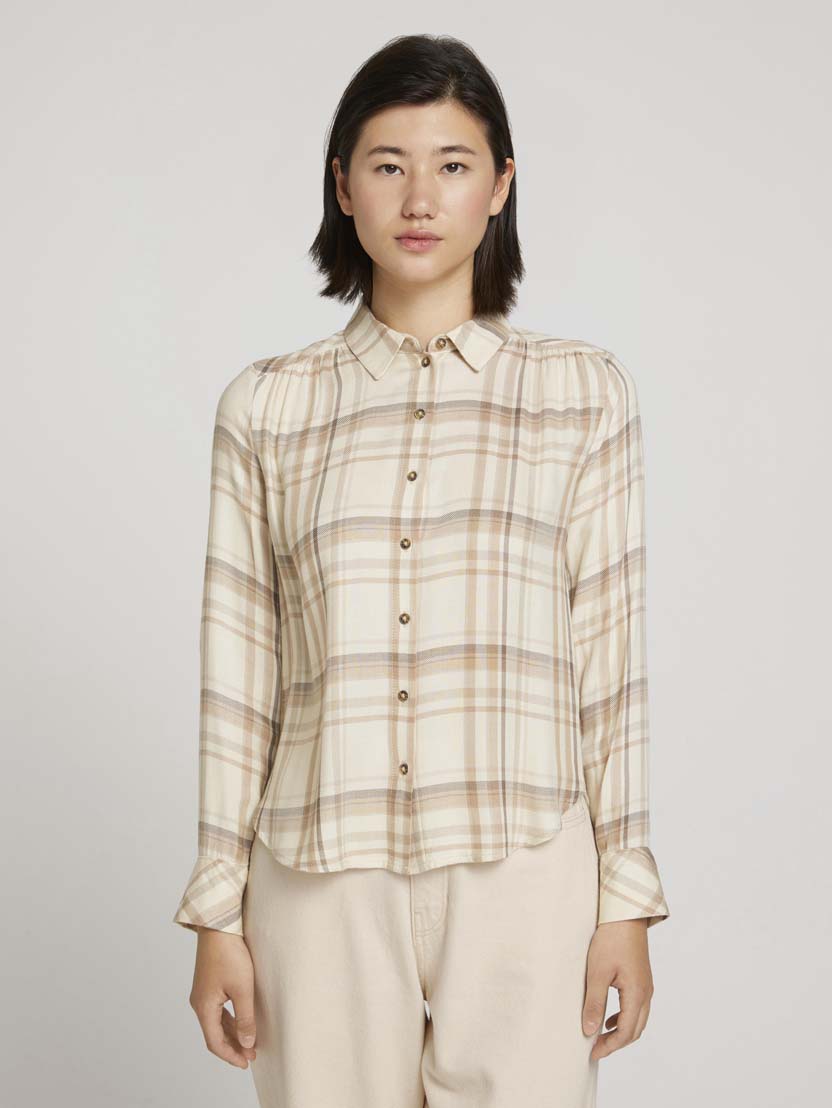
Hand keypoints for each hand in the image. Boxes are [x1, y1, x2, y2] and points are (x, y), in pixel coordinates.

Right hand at [188, 927, 257, 1068]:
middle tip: (251, 1055)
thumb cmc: (229, 954)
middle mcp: (199, 1002)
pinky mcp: (209, 984)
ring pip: (217, 1021)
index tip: (246, 1063)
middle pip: (215, 1033)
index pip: (215, 1042)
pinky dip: (230, 1019)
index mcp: (204, 1007)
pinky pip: (218, 1009)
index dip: (231, 1055)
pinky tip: (243, 1020)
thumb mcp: (242, 988)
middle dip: (233, 1046)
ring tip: (250, 1041)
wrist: (218, 926)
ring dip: (233, 1033)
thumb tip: (247, 1042)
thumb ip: (245, 1018)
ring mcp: (203, 993)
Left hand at [582, 918, 654, 1059]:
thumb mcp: (597, 972)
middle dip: (616, 1043)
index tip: (591, 1053)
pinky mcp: (641, 977)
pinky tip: (608, 1017)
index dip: (609, 1046)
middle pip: (635, 1030)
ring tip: (599, 1036)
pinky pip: (636, 1007)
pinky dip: (623, 1017)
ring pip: (637, 1019)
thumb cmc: (611, 939)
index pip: (626, 1032)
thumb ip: (595, 1003)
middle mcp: (646, 992)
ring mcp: (646, 985)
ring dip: (620, 1031)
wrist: (624, 913)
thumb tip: (590, 1031)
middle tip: (595, 1049)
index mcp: (637, 993)